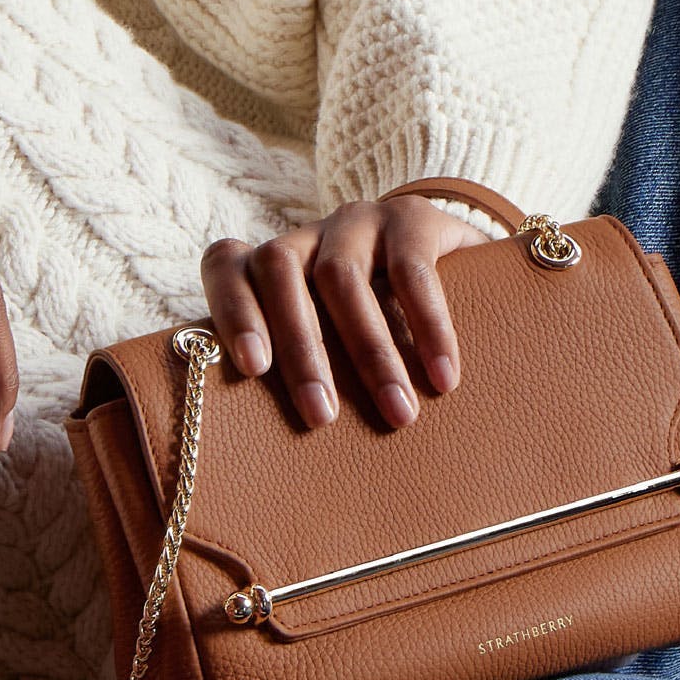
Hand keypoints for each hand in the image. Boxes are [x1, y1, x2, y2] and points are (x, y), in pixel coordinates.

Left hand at [200, 194, 484, 430]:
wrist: (453, 263)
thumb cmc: (375, 326)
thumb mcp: (332, 343)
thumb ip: (302, 372)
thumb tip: (276, 463)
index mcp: (271, 264)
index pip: (225, 266)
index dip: (232, 310)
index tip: (254, 368)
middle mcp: (307, 235)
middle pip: (280, 273)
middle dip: (300, 350)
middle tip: (322, 417)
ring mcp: (357, 220)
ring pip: (341, 276)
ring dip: (369, 351)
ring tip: (398, 412)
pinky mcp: (412, 216)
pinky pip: (412, 269)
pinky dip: (428, 326)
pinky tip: (442, 376)